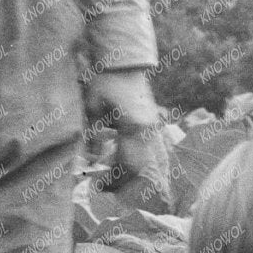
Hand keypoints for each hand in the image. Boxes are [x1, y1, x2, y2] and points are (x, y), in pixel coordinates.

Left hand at [87, 68, 170, 207]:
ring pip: (158, 165)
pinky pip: (160, 155)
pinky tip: (143, 178)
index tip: (98, 185)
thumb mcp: (92, 108)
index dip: (115, 180)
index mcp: (134, 128)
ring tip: (121, 185)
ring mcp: (156, 130)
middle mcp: (150, 132)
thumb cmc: (105, 82)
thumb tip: (92, 163)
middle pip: (146, 170)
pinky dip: (152, 169)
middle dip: (127, 184)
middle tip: (106, 188)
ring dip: (142, 179)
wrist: (124, 63)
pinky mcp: (156, 127)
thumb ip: (92, 136)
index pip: (130, 166)